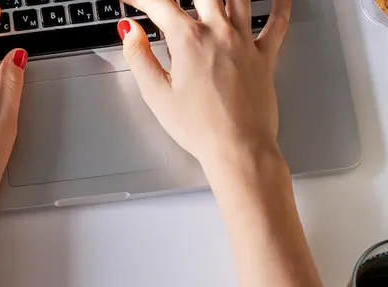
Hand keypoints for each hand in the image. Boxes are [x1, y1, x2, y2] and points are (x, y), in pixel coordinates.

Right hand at [118, 0, 290, 167]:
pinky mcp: (265, 57)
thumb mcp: (156, 94)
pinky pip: (278, 21)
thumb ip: (139, 56)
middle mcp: (219, 33)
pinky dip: (280, 4)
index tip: (132, 0)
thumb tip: (129, 31)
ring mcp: (244, 42)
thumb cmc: (200, 128)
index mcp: (189, 41)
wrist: (238, 147)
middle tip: (169, 2)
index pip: (160, 5)